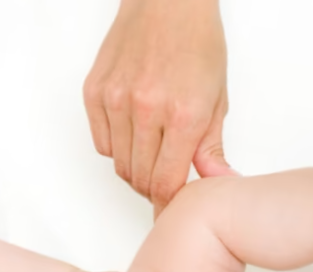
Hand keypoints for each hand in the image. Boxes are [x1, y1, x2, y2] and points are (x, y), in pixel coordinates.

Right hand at [84, 0, 236, 213]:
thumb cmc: (196, 42)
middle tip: (164, 182)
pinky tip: (133, 133)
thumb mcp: (216, 96)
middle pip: (140, 179)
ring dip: (135, 170)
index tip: (172, 209)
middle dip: (153, 189)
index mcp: (183, 114)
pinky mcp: (95, 93)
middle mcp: (146, 109)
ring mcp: (116, 100)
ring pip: (119, 164)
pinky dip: (117, 148)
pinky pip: (102, 143)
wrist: (166, 0)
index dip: (168, 204)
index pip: (167, 183)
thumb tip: (218, 181)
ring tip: (151, 155)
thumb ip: (210, 146)